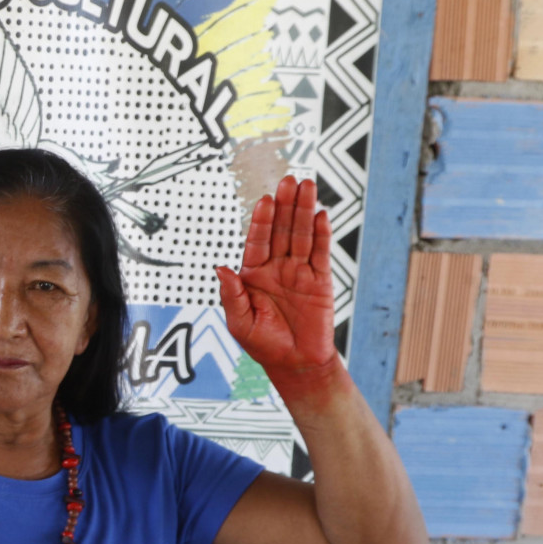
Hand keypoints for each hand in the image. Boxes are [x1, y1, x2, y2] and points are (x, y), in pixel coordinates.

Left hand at [217, 176, 340, 400]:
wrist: (294, 364)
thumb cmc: (263, 344)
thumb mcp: (239, 321)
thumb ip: (232, 294)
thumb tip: (221, 267)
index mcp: (253, 274)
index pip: (257, 241)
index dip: (262, 221)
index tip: (265, 200)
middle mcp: (276, 268)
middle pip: (281, 231)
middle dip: (285, 205)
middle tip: (289, 179)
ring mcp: (299, 272)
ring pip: (301, 236)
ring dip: (304, 211)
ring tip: (307, 186)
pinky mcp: (320, 281)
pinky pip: (320, 254)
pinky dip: (321, 235)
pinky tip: (321, 215)